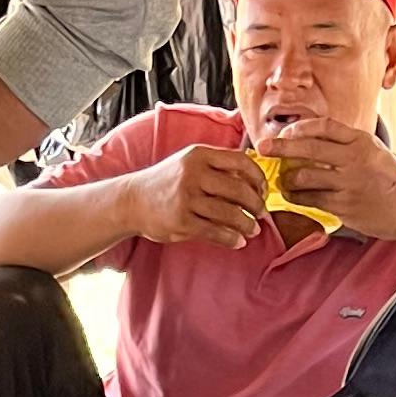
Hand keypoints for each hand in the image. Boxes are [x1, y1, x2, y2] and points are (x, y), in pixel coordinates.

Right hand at [136, 142, 269, 250]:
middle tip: (261, 214)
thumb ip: (218, 167)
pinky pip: (215, 232)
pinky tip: (238, 242)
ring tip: (253, 230)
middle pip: (239, 190)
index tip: (263, 191)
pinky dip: (231, 239)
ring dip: (247, 224)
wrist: (132, 201)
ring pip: (230, 214)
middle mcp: (193, 174)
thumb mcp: (189, 163)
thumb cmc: (167, 183)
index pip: (240, 161)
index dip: (258, 178)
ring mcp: (186, 198)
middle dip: (256, 205)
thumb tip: (254, 180)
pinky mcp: (181, 222)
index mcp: (199, 155)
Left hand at [252, 117, 395, 238]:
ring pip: (304, 176)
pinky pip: (310, 199)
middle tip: (263, 147)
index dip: (300, 127)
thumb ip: (346, 144)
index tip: (285, 131)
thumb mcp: (372, 150)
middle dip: (281, 146)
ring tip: (283, 181)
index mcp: (361, 141)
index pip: (324, 126)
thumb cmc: (390, 178)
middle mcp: (353, 159)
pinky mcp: (344, 206)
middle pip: (308, 147)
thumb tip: (311, 139)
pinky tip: (293, 196)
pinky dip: (296, 197)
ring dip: (287, 179)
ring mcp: (348, 183)